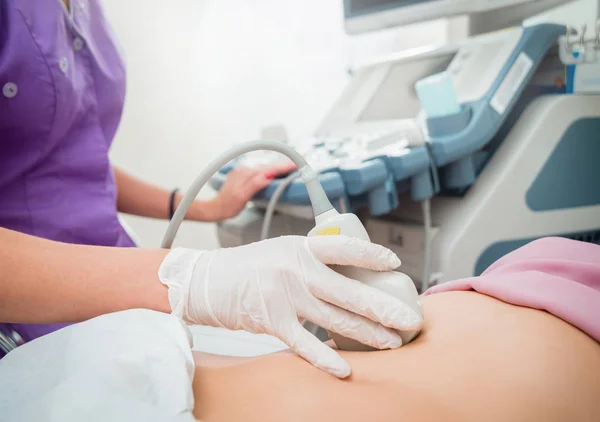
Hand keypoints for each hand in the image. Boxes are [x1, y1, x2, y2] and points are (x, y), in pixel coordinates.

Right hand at [158, 235, 422, 377]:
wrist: (206, 281)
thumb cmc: (248, 267)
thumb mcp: (282, 251)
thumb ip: (313, 259)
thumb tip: (350, 274)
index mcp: (301, 247)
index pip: (343, 248)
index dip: (371, 255)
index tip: (394, 264)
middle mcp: (296, 269)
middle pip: (348, 290)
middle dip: (382, 307)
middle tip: (409, 319)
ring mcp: (284, 296)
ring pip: (334, 318)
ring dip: (366, 333)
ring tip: (391, 342)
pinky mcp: (272, 320)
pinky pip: (304, 342)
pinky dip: (325, 357)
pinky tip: (345, 368)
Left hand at [210, 161, 295, 219]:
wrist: (215, 208)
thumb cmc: (228, 206)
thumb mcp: (242, 197)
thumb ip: (254, 185)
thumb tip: (267, 176)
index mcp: (246, 174)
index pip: (268, 169)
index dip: (282, 167)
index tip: (294, 164)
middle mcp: (245, 170)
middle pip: (267, 166)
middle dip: (282, 165)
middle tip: (296, 165)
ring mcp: (243, 172)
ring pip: (263, 168)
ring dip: (276, 167)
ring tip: (288, 167)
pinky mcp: (242, 175)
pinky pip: (258, 171)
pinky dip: (268, 170)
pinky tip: (273, 172)